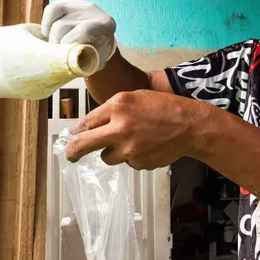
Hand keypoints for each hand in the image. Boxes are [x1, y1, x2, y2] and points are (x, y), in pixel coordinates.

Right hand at [41, 0, 116, 68]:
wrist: (98, 37)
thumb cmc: (96, 52)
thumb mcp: (96, 61)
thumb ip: (89, 63)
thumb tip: (76, 64)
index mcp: (106, 24)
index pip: (85, 30)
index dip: (70, 42)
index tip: (64, 53)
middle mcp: (93, 10)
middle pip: (64, 25)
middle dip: (57, 42)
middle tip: (58, 52)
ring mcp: (79, 3)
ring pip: (55, 16)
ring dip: (50, 34)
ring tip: (55, 44)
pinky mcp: (66, 0)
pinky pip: (50, 10)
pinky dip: (46, 25)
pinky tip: (49, 34)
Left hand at [65, 90, 204, 169]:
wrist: (190, 126)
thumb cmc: (165, 107)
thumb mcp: (135, 97)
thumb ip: (111, 109)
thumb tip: (90, 126)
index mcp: (118, 107)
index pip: (85, 123)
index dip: (76, 132)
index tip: (73, 136)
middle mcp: (120, 128)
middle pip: (84, 145)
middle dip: (73, 152)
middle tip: (70, 155)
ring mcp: (129, 149)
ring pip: (107, 157)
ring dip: (112, 151)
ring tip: (131, 141)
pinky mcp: (139, 163)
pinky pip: (128, 162)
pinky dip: (133, 156)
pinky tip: (146, 145)